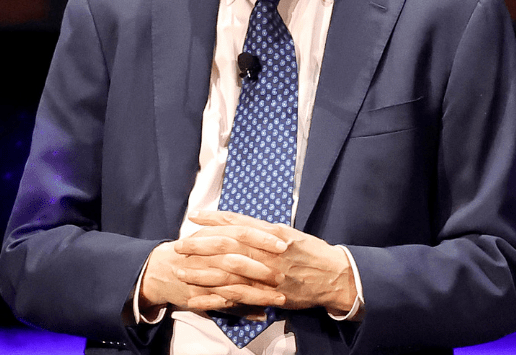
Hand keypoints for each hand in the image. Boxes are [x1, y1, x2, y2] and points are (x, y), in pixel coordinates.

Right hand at [138, 224, 287, 314]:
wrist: (159, 269)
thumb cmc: (190, 251)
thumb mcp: (209, 235)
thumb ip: (232, 233)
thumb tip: (264, 235)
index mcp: (213, 235)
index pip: (241, 231)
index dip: (262, 238)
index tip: (283, 244)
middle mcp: (208, 254)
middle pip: (238, 258)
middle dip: (262, 267)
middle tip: (284, 275)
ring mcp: (203, 276)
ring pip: (234, 284)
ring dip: (258, 293)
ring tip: (280, 299)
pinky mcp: (200, 295)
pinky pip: (223, 303)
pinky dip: (242, 309)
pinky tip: (260, 314)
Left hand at [186, 211, 357, 314]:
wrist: (335, 277)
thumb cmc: (313, 253)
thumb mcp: (290, 234)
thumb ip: (265, 231)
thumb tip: (240, 224)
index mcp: (273, 234)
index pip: (238, 224)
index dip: (214, 220)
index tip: (194, 217)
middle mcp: (269, 252)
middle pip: (228, 246)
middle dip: (201, 246)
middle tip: (179, 245)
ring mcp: (268, 274)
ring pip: (228, 272)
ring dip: (202, 272)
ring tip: (182, 271)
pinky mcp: (269, 294)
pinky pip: (238, 297)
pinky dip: (215, 299)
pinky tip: (198, 299)